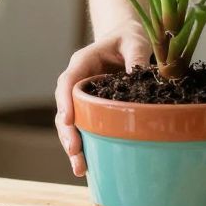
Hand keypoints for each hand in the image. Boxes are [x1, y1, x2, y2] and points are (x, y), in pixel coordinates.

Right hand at [54, 26, 151, 176]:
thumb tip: (140, 76)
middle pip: (65, 108)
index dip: (65, 101)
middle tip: (74, 152)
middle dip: (67, 132)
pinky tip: (89, 165)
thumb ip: (136, 56)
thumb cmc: (129, 37)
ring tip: (79, 168)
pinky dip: (85, 145)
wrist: (127, 38)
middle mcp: (78, 81)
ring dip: (73, 144)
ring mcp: (83, 97)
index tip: (67, 120)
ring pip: (71, 123)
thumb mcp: (135, 41)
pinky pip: (84, 127)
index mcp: (83, 62)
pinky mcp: (92, 108)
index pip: (67, 81)